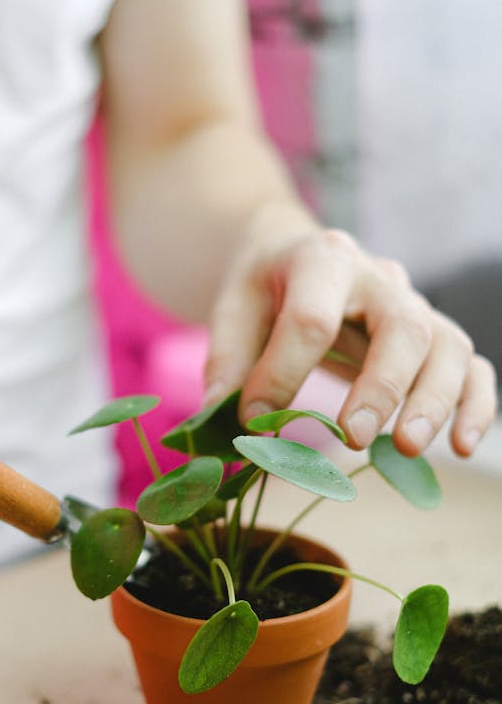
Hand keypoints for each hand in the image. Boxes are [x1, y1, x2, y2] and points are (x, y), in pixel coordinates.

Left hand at [205, 221, 497, 455]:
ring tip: (406, 448)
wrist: (294, 256)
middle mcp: (379, 278)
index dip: (283, 374)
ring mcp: (414, 305)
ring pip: (446, 345)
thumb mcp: (233, 310)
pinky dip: (475, 405)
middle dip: (381, 387)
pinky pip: (472, 366)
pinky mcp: (432, 336)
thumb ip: (228, 362)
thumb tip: (229, 421)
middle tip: (352, 437)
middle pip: (402, 326)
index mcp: (321, 260)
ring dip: (434, 400)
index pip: (312, 319)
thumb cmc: (264, 290)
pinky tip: (461, 446)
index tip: (255, 420)